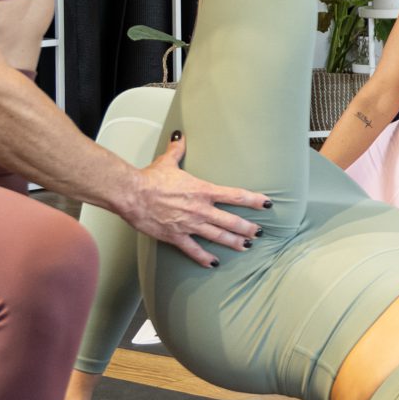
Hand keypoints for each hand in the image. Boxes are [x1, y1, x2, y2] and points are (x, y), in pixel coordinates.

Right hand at [123, 138, 266, 267]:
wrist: (131, 194)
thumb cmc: (149, 179)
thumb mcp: (167, 162)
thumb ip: (177, 150)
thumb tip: (179, 136)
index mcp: (203, 190)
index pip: (235, 195)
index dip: (254, 200)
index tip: (267, 203)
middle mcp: (200, 209)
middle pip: (231, 221)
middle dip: (247, 228)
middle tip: (259, 232)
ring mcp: (189, 224)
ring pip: (218, 236)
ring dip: (234, 242)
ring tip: (246, 246)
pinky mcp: (176, 236)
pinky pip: (194, 250)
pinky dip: (204, 258)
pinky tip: (214, 263)